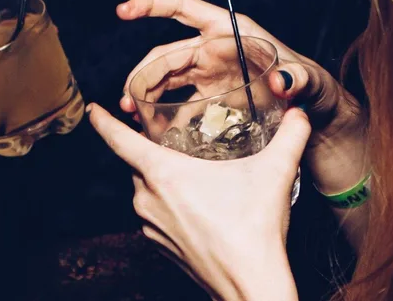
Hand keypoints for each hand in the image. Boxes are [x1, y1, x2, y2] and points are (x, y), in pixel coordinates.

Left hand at [88, 103, 308, 300]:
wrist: (249, 285)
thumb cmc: (253, 228)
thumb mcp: (274, 173)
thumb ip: (290, 136)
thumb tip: (300, 112)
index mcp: (162, 173)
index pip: (119, 140)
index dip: (104, 122)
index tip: (92, 110)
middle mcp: (147, 197)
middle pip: (139, 163)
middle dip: (154, 151)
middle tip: (179, 144)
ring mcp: (149, 223)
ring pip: (147, 188)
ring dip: (164, 179)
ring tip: (195, 178)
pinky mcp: (157, 243)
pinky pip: (154, 212)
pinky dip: (168, 203)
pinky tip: (196, 206)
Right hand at [117, 0, 361, 147]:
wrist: (314, 115)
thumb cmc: (315, 88)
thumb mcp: (310, 80)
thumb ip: (298, 78)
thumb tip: (284, 80)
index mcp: (229, 32)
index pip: (183, 9)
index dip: (151, 5)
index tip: (123, 11)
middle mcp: (214, 48)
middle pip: (166, 53)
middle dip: (142, 73)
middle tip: (129, 101)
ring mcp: (209, 73)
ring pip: (166, 77)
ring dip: (145, 93)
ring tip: (132, 114)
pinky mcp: (210, 96)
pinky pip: (179, 101)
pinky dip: (163, 112)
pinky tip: (153, 129)